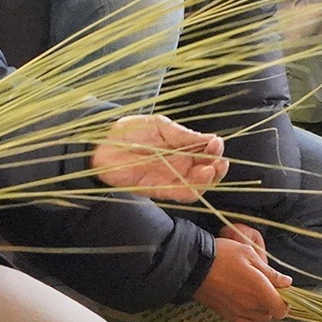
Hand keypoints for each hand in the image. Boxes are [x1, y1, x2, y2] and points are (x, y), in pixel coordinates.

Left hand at [93, 114, 227, 202]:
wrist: (103, 144)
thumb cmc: (130, 132)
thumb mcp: (160, 127)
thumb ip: (183, 135)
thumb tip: (210, 138)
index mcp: (183, 148)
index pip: (206, 152)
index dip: (215, 149)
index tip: (216, 143)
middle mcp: (180, 165)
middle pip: (207, 171)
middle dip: (217, 167)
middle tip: (219, 161)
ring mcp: (171, 178)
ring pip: (197, 185)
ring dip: (208, 180)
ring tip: (210, 170)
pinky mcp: (159, 189)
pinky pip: (180, 194)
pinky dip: (192, 189)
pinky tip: (198, 179)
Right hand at [194, 227, 290, 321]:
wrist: (194, 265)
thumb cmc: (223, 255)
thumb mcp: (249, 254)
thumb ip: (270, 272)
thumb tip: (287, 282)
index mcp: (260, 290)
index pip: (281, 309)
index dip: (285, 303)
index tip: (282, 292)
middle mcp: (250, 305)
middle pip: (270, 314)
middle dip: (273, 303)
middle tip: (267, 288)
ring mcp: (237, 312)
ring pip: (258, 319)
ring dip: (261, 310)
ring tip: (255, 295)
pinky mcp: (226, 315)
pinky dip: (250, 316)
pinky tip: (245, 304)